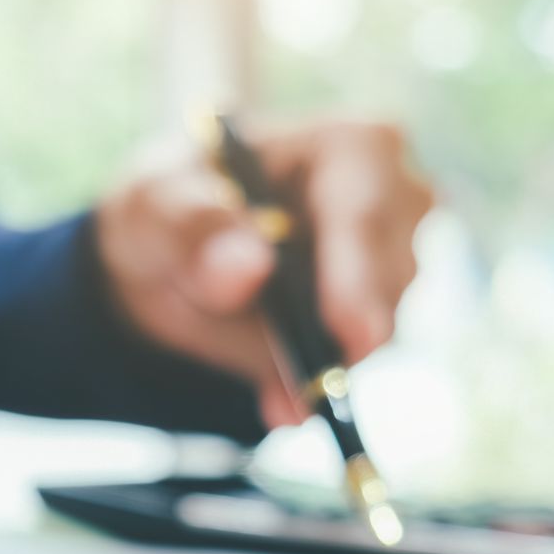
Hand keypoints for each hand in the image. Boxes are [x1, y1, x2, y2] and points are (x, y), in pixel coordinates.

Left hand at [93, 120, 432, 428]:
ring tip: (274, 396)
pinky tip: (281, 407)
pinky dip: (312, 390)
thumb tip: (246, 269)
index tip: (352, 335)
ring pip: (379, 327)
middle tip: (303, 387)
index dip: (360, 277)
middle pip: (392, 277)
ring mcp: (394, 263)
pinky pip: (351, 365)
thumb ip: (196, 228)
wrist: (165, 253)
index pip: (366, 212)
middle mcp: (396, 199)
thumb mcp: (157, 203)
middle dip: (347, 334)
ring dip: (322, 366)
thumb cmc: (170, 204)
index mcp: (352, 145)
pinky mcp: (373, 320)